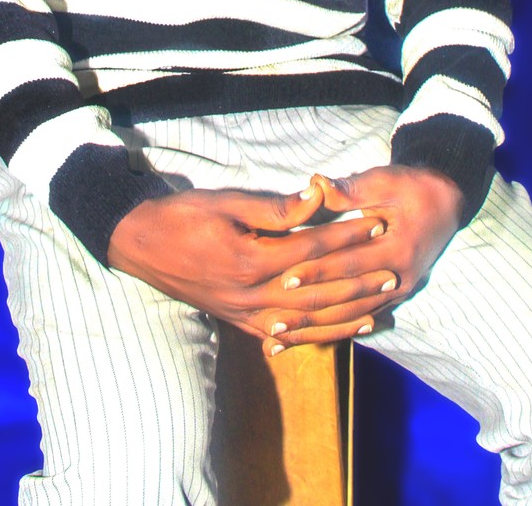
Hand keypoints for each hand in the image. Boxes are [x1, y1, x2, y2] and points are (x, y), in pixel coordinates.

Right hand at [107, 181, 394, 352]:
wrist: (139, 244)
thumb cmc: (182, 215)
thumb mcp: (225, 202)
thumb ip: (273, 207)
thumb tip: (315, 197)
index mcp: (249, 260)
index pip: (312, 249)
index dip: (346, 235)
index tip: (376, 221)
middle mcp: (250, 295)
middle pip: (317, 291)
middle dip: (358, 280)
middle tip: (393, 269)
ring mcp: (243, 315)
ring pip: (306, 320)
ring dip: (345, 313)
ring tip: (379, 304)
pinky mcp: (238, 323)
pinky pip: (285, 335)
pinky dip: (315, 334)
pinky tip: (339, 331)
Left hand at [265, 165, 463, 345]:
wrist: (448, 202)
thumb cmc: (413, 188)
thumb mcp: (386, 181)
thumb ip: (351, 189)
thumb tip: (316, 184)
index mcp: (397, 249)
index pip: (349, 265)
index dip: (317, 272)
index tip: (285, 279)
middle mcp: (399, 279)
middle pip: (348, 300)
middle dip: (310, 311)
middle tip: (274, 322)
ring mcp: (398, 293)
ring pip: (352, 317)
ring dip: (316, 328)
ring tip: (282, 338)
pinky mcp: (393, 298)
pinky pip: (361, 319)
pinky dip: (333, 329)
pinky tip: (307, 340)